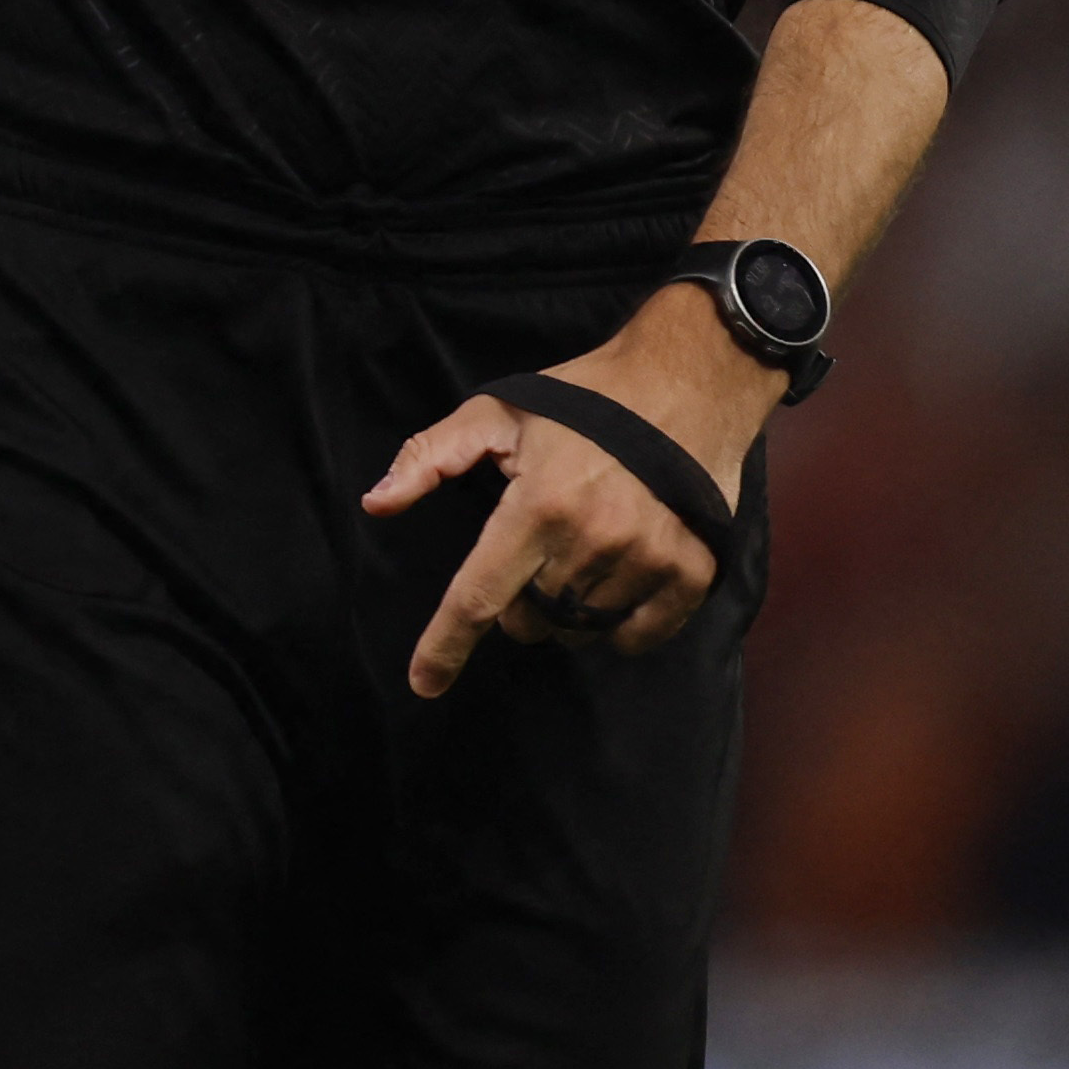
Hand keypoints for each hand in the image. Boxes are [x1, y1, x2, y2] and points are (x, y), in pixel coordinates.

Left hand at [362, 290, 772, 693]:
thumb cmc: (582, 400)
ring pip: (581, 628)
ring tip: (577, 553)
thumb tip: (376, 503)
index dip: (445, 644)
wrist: (686, 384)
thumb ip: (430, 457)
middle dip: (516, 602)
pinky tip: (615, 581)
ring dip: (565, 611)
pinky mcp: (692, 572)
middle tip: (531, 551)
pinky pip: (638, 635)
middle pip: (530, 619)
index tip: (423, 684)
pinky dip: (619, 625)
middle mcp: (591, 541)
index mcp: (536, 506)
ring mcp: (647, 560)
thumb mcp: (496, 413)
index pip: (478, 595)